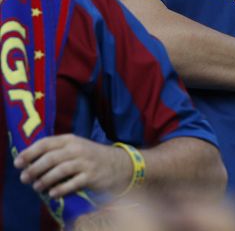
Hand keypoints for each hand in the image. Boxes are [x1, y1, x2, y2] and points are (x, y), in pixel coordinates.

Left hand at [14, 134, 130, 197]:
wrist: (118, 164)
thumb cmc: (90, 157)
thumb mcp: (75, 147)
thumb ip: (56, 151)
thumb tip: (29, 163)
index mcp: (70, 140)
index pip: (46, 143)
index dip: (30, 152)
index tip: (18, 163)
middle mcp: (77, 149)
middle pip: (51, 158)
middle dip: (34, 169)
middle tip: (24, 178)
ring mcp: (85, 162)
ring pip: (60, 170)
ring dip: (45, 180)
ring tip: (37, 187)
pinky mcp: (92, 176)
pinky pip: (72, 183)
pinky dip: (60, 189)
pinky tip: (52, 194)